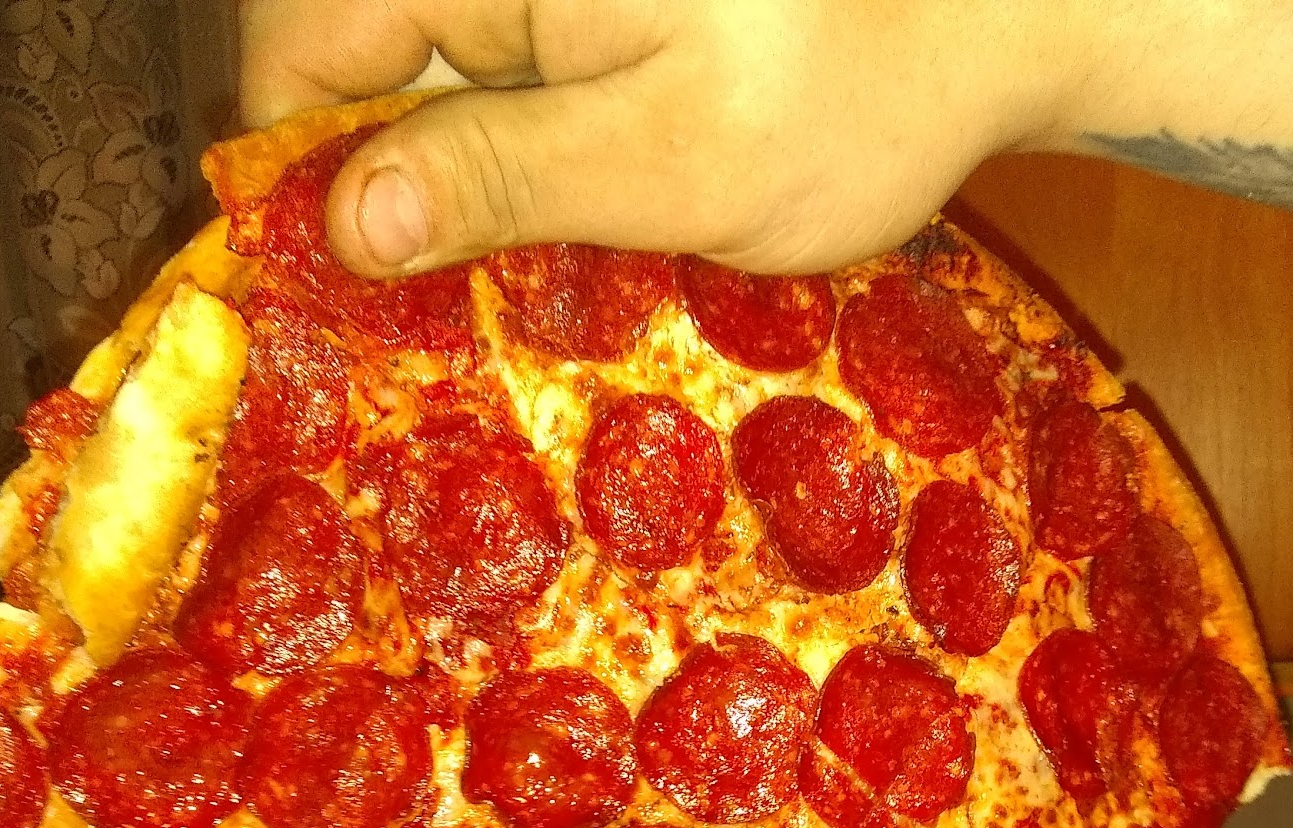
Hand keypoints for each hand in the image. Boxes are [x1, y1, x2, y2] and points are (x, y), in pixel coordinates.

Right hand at [237, 0, 1088, 276]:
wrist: (990, 24)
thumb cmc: (851, 100)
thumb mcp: (670, 159)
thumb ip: (501, 176)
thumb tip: (345, 220)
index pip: (307, 48)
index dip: (302, 179)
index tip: (336, 304)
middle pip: (363, 70)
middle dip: (388, 200)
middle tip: (436, 332)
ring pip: (433, 93)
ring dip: (458, 202)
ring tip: (507, 301)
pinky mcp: (591, 20)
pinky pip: (507, 97)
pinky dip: (521, 176)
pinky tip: (565, 246)